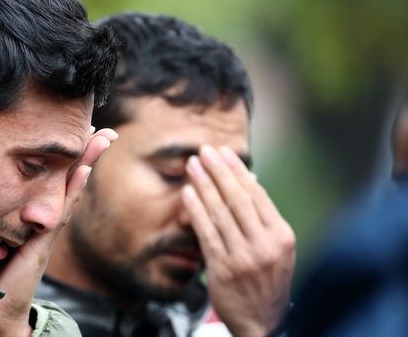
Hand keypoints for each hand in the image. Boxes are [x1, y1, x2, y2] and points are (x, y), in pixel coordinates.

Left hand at [0, 127, 117, 336]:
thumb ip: (3, 221)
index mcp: (39, 219)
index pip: (59, 184)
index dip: (72, 161)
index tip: (85, 136)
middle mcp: (48, 222)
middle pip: (72, 183)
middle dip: (88, 156)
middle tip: (106, 132)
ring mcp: (48, 231)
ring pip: (71, 192)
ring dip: (87, 165)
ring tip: (101, 141)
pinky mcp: (42, 242)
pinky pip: (59, 211)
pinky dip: (72, 191)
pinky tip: (82, 171)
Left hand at [181, 146, 294, 336]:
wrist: (263, 321)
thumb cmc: (266, 279)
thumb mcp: (277, 249)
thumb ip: (262, 219)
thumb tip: (249, 183)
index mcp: (282, 236)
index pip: (257, 195)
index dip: (237, 172)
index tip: (224, 153)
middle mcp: (266, 245)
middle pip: (238, 199)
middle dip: (219, 171)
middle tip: (205, 151)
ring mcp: (244, 257)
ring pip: (221, 213)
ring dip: (204, 185)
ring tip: (193, 166)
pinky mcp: (223, 269)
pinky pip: (207, 233)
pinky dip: (196, 211)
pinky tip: (188, 194)